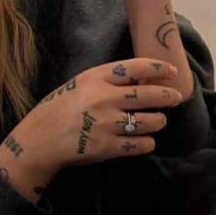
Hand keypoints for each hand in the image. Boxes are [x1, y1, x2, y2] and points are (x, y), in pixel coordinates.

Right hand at [0, 59, 181, 203]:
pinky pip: (140, 144)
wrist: (40, 139)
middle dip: (168, 96)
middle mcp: (104, 98)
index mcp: (96, 78)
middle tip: (175, 98)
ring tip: (158, 121)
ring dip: (159, 121)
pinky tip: (146, 141)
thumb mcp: (79, 84)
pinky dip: (147, 143)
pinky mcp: (108, 147)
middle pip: (148, 94)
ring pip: (149, 121)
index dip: (158, 67)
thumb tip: (140, 79)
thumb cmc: (59, 108)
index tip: (173, 71)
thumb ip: (106, 80)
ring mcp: (107, 123)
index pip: (135, 67)